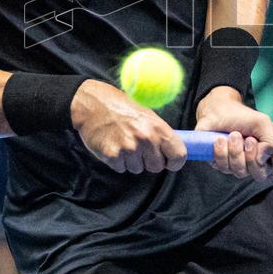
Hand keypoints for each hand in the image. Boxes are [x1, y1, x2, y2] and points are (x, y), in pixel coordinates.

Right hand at [71, 79, 186, 173]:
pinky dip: (117, 161)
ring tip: (123, 143)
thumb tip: (174, 153)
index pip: (179, 155)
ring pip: (138, 169)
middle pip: (157, 167)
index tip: (169, 163)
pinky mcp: (112, 155)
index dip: (175, 162)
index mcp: (158, 127)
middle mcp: (146, 138)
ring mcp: (129, 148)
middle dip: (149, 161)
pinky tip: (113, 146)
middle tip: (138, 148)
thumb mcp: (147, 116)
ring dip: (131, 161)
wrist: (93, 104)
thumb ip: (160, 135)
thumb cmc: (122, 109)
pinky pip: (121, 168)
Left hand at [194, 85, 272, 182]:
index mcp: (270, 152)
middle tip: (248, 139)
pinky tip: (220, 140)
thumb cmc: (242, 116)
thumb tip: (262, 160)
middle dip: (252, 157)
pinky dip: (222, 152)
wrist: (218, 109)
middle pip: (260, 175)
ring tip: (233, 134)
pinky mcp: (222, 164)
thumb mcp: (262, 123)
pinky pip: (224, 167)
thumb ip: (272, 141)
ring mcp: (238, 165)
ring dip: (236, 151)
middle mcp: (256, 163)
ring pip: (241, 172)